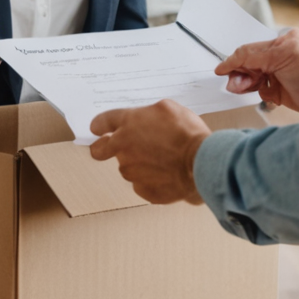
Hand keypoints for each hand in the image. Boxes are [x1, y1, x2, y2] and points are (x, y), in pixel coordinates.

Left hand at [89, 99, 210, 204]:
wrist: (201, 163)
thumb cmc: (187, 133)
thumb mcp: (168, 108)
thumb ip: (148, 114)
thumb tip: (144, 119)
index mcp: (128, 124)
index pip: (103, 122)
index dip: (99, 125)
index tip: (97, 129)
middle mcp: (123, 149)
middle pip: (99, 150)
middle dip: (101, 148)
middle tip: (108, 148)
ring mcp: (132, 172)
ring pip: (127, 167)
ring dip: (139, 163)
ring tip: (162, 159)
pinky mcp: (144, 190)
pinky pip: (143, 184)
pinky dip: (152, 180)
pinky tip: (167, 174)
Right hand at [215, 28, 298, 113]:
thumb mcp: (285, 55)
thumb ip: (257, 55)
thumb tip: (233, 60)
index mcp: (282, 41)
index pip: (250, 49)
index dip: (234, 60)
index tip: (221, 70)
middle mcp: (278, 56)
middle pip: (247, 63)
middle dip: (240, 74)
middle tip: (237, 84)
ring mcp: (278, 73)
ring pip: (250, 78)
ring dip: (247, 84)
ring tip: (250, 88)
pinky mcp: (278, 90)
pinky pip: (258, 90)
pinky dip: (258, 92)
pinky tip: (268, 95)